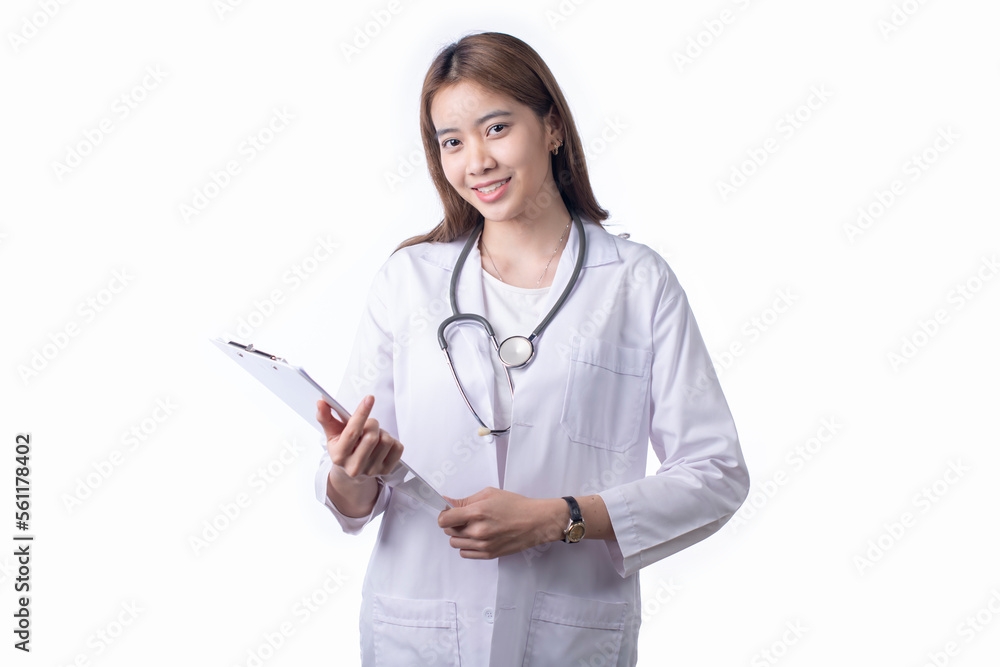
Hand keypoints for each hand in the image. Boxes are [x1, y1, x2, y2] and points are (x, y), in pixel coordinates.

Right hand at [316, 396, 402, 480]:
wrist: (351, 473)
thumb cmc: (342, 447)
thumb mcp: (331, 434)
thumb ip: (325, 417)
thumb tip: (321, 402)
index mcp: (339, 456)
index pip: (352, 432)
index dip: (361, 413)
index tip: (369, 398)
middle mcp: (354, 467)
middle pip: (372, 436)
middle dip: (372, 424)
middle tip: (369, 424)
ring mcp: (371, 471)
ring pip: (387, 440)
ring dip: (383, 432)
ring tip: (374, 435)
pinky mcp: (386, 471)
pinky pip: (398, 447)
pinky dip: (393, 441)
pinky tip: (382, 444)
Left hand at [437, 487, 566, 558]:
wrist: (535, 521)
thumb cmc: (516, 505)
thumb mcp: (489, 494)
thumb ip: (465, 500)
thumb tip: (447, 502)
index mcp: (477, 513)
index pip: (444, 520)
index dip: (444, 515)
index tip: (449, 512)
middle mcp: (478, 531)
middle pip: (448, 531)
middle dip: (452, 523)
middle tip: (464, 517)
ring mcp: (483, 545)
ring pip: (455, 543)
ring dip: (459, 535)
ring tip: (472, 527)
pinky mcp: (488, 555)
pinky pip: (465, 553)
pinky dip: (466, 546)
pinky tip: (476, 537)